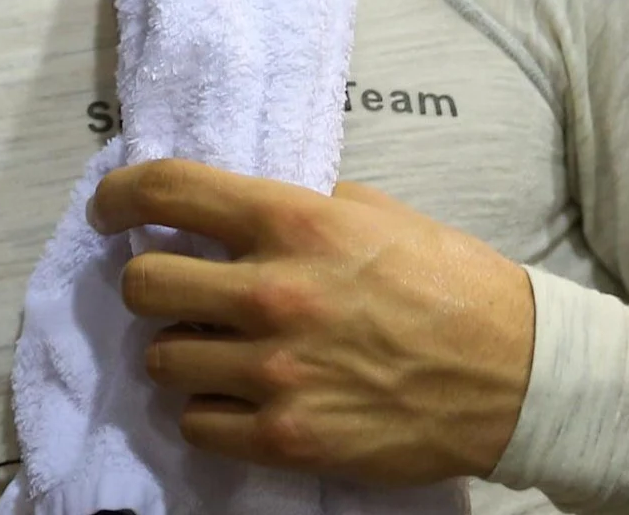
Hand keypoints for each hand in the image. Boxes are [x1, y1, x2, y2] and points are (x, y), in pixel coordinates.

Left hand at [91, 159, 534, 485]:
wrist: (518, 375)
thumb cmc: (453, 285)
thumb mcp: (377, 213)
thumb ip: (302, 208)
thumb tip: (238, 211)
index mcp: (294, 220)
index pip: (167, 191)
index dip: (119, 197)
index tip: (110, 210)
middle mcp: (274, 291)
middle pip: (144, 284)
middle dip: (150, 284)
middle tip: (177, 292)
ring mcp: (277, 371)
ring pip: (162, 359)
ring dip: (182, 352)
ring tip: (219, 350)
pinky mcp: (288, 437)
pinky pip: (196, 424)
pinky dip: (208, 412)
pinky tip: (239, 397)